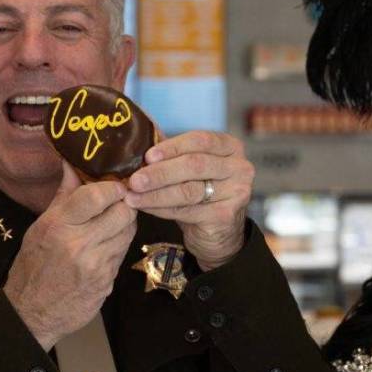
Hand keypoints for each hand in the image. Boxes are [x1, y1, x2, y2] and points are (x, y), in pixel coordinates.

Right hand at [4, 162, 137, 350]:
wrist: (31, 313)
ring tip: (112, 222)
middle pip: (123, 212)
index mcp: (59, 226)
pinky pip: (123, 254)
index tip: (114, 185)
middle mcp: (80, 245)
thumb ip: (63, 195)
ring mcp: (97, 266)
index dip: (113, 187)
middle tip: (119, 201)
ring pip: (128, 232)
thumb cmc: (32, 266)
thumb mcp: (41, 227)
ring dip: (125, 224)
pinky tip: (106, 245)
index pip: (98, 195)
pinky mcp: (107, 282)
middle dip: (125, 204)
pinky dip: (119, 245)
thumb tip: (72, 163)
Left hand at [125, 130, 253, 270]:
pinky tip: (144, 207)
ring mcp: (237, 192)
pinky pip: (187, 210)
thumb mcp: (191, 169)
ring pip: (188, 190)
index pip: (200, 140)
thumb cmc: (200, 192)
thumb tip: (138, 146)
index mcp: (230, 146)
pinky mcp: (226, 215)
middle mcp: (239, 167)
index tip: (148, 156)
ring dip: (156, 193)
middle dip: (160, 173)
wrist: (218, 231)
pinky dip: (161, 209)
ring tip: (133, 195)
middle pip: (194, 165)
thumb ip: (173, 155)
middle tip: (135, 179)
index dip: (172, 147)